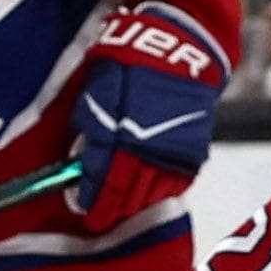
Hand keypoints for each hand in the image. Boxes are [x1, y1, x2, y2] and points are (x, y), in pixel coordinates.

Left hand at [68, 2, 229, 232]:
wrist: (183, 53)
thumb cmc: (131, 68)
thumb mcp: (98, 93)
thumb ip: (88, 130)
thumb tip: (79, 161)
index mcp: (119, 137)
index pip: (100, 182)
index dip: (88, 199)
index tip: (82, 206)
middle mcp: (146, 152)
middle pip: (125, 196)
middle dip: (109, 209)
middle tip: (98, 218)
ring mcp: (172, 155)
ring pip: (149, 197)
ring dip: (132, 206)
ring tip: (121, 208)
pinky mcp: (192, 155)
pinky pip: (174, 187)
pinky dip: (158, 195)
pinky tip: (147, 195)